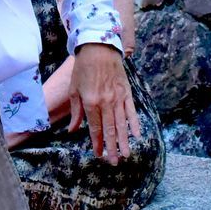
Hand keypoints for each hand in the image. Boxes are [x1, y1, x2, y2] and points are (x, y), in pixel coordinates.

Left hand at [68, 43, 141, 162]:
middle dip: (112, 148)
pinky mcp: (127, 92)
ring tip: (126, 154)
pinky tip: (137, 134)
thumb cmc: (84, 68)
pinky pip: (132, 110)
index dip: (97, 143)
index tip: (99, 155)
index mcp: (91, 102)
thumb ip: (76, 112)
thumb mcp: (74, 89)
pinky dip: (135, 123)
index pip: (95, 128)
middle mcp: (106, 102)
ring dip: (124, 140)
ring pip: (122, 123)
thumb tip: (73, 131)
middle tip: (115, 162)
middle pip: (110, 130)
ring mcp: (118, 97)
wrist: (100, 47)